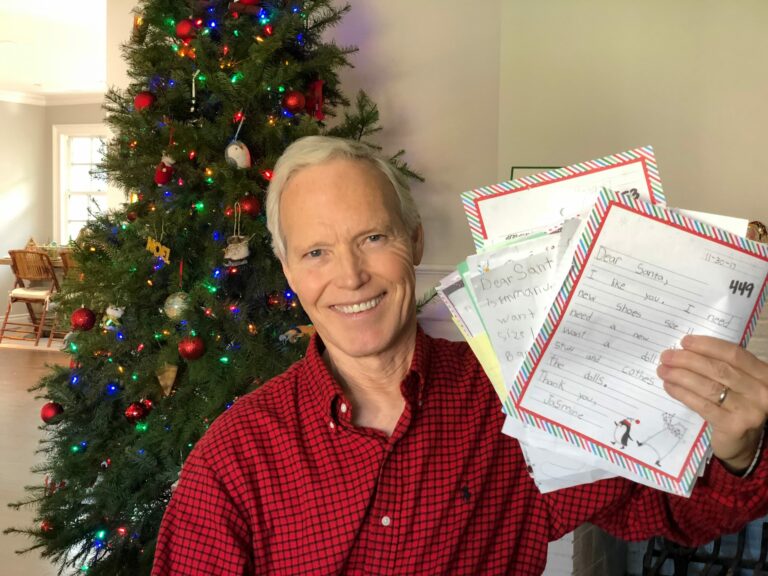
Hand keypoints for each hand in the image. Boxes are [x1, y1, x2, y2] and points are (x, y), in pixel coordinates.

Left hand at [658, 335, 767, 472]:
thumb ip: (721, 366)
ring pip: (708, 387)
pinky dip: (683, 393)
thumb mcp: (738, 383)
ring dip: (681, 376)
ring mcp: (749, 410)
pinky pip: (702, 405)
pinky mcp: (734, 426)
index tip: (684, 342)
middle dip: (688, 360)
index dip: (708, 346)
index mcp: (763, 374)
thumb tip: (685, 349)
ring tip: (663, 370)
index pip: (734, 354)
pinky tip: (669, 387)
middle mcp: (761, 391)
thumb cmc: (736, 404)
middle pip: (719, 370)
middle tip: (666, 356)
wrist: (743, 442)